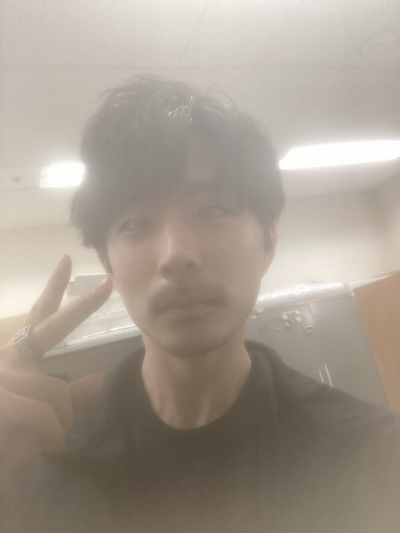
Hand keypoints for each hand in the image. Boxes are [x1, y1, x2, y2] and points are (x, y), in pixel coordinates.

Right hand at [0, 255, 112, 471]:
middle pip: (52, 325)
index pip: (40, 318)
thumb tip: (96, 379)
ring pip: (59, 392)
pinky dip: (52, 436)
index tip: (65, 262)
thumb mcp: (41, 419)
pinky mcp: (1, 399)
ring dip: (61, 425)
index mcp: (17, 360)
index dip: (53, 290)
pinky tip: (42, 446)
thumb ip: (67, 400)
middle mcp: (8, 360)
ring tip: (46, 442)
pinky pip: (47, 415)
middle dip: (84, 304)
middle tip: (109, 280)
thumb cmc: (6, 438)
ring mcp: (2, 377)